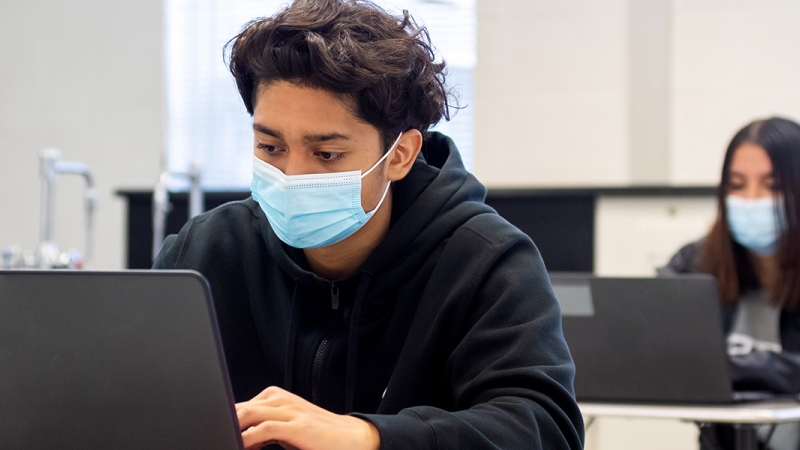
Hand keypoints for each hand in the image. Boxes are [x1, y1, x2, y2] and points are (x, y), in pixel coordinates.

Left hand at [235, 386, 379, 449]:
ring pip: (249, 414)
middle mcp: (281, 400)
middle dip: (226, 423)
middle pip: (241, 407)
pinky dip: (249, 438)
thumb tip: (240, 437)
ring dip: (234, 429)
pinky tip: (244, 446)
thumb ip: (263, 428)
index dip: (227, 421)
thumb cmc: (317, 435)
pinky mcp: (297, 426)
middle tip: (220, 437)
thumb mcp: (285, 428)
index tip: (222, 435)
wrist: (349, 437)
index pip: (241, 405)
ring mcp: (290, 411)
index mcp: (276, 398)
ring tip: (227, 441)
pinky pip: (265, 429)